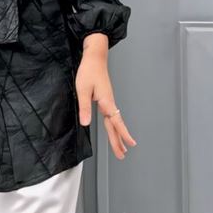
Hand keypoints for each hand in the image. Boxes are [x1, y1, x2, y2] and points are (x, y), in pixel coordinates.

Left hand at [74, 36, 136, 160]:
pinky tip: (113, 129)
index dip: (122, 135)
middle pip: (116, 125)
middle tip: (122, 155)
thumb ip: (84, 108)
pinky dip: (113, 125)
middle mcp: (109, 103)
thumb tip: (86, 124)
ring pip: (114, 121)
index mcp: (106, 102)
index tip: (130, 145)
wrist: (95, 57)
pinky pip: (111, 116)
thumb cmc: (89, 71)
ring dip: (117, 135)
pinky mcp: (105, 98)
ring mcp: (108, 101)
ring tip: (121, 147)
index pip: (116, 122)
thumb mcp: (83, 90)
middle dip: (119, 141)